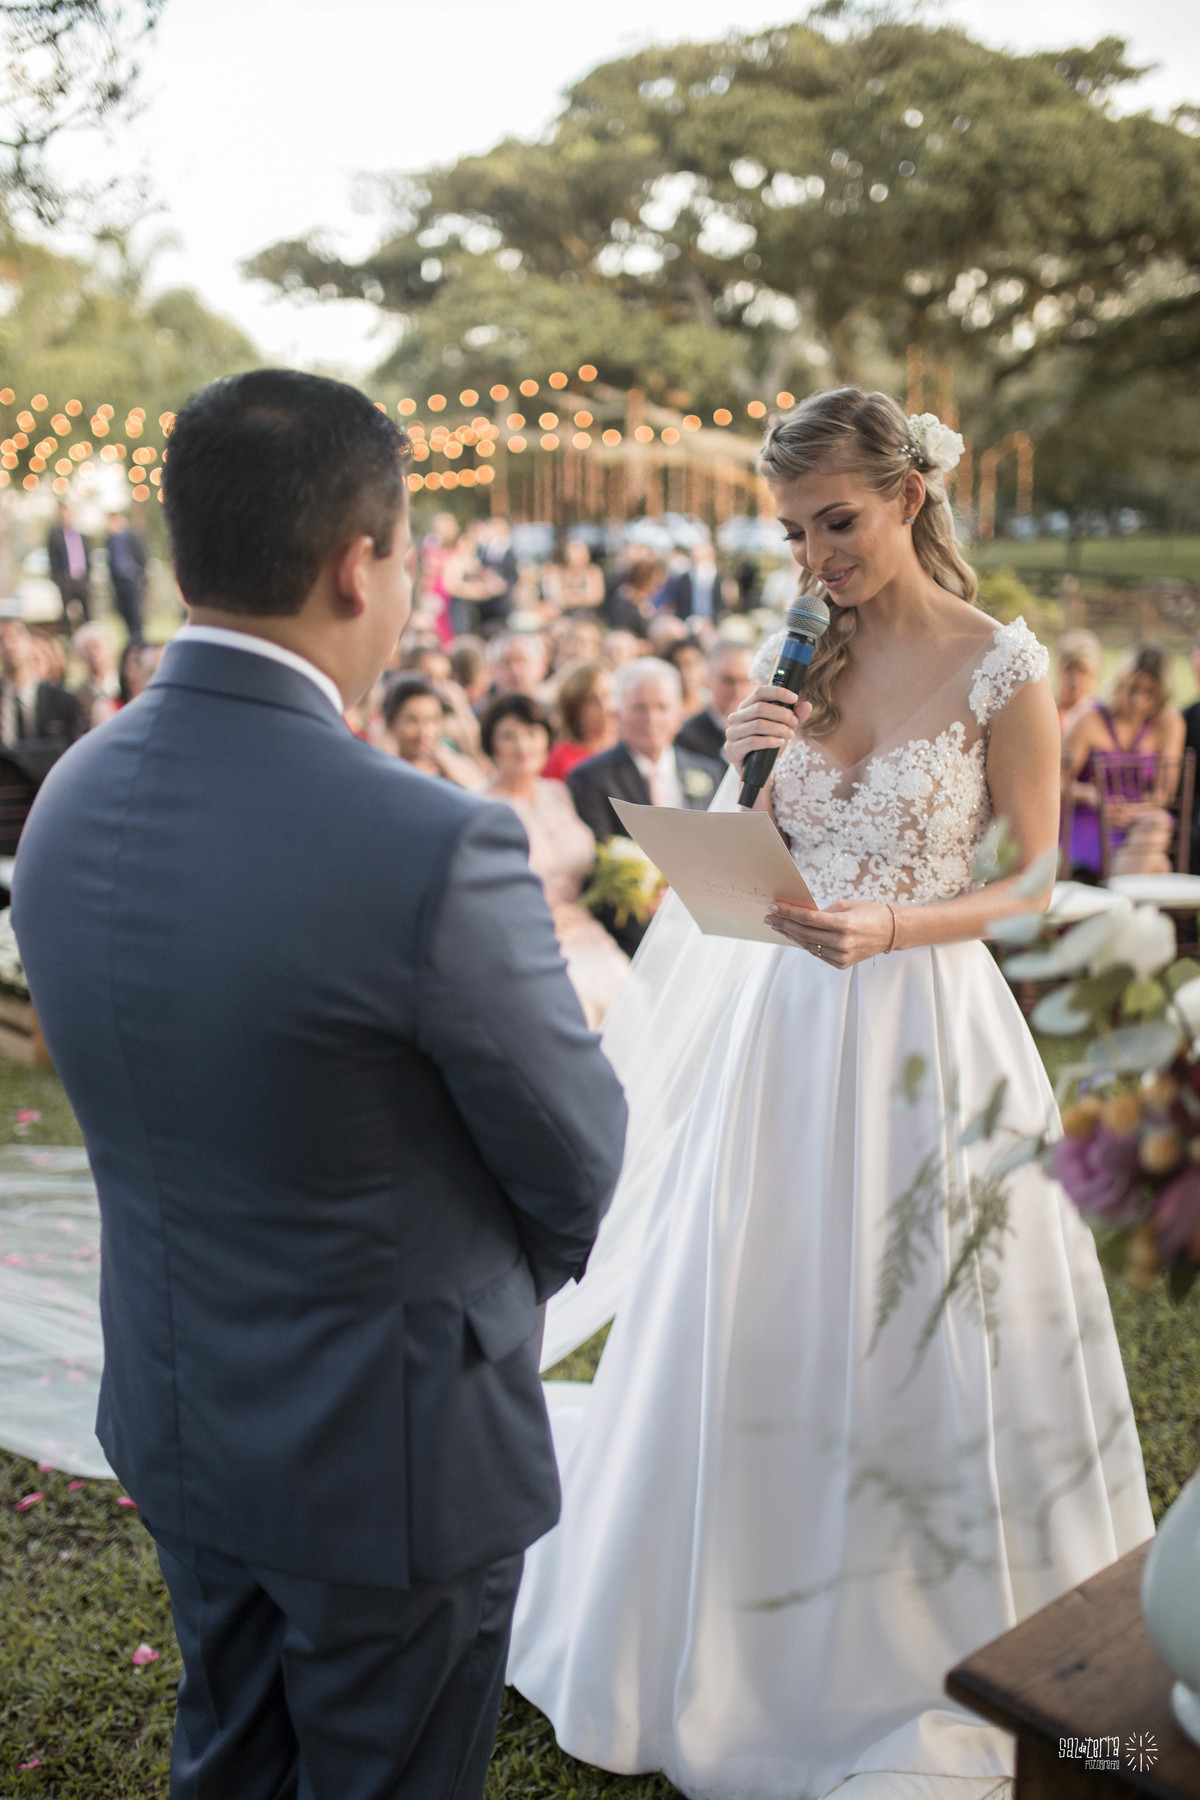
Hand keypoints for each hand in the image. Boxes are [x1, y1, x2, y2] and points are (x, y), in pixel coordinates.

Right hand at [724, 683, 811, 773]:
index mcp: (746, 707)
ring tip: (790, 735)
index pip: (759, 692)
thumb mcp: (784, 727)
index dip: (777, 692)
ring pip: (758, 725)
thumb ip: (795, 716)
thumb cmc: (769, 744)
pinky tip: (780, 742)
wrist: (757, 770)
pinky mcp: (732, 749)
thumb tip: (807, 706)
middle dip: (782, 715)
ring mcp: (732, 733)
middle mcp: (736, 717)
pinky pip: (752, 741)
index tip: (794, 697)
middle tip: (795, 723)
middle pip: (760, 708)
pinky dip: (770, 741)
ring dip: (779, 729)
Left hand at [764, 897, 894, 967]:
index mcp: (843, 924)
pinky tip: (795, 936)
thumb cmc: (870, 913)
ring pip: (808, 945)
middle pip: (804, 933)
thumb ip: (822, 910)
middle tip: (769, 918)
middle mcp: (842, 942)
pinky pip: (817, 953)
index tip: (773, 907)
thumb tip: (800, 914)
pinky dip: (805, 944)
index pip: (808, 919)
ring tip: (778, 926)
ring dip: (791, 935)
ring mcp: (841, 955)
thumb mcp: (846, 905)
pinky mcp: (841, 963)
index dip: (788, 913)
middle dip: (783, 924)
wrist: (891, 932)